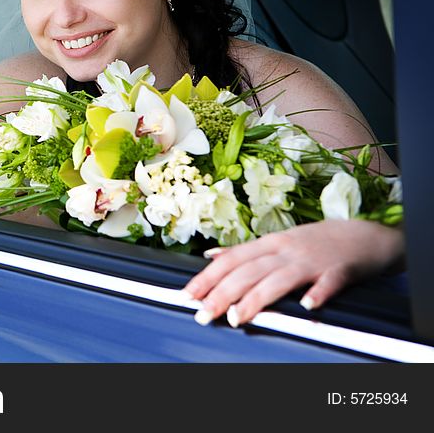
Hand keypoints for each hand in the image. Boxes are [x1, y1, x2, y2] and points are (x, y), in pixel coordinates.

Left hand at [182, 219, 404, 326]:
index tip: (188, 295)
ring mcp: (312, 260)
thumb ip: (245, 251)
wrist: (365, 235)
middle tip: (203, 314)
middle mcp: (286, 250)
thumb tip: (211, 255)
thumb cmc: (316, 242)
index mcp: (269, 244)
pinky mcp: (340, 270)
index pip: (231, 260)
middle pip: (249, 271)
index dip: (208, 277)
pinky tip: (307, 306)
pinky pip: (328, 282)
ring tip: (237, 317)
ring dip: (256, 298)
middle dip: (222, 293)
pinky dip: (318, 293)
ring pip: (279, 279)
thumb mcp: (278, 242)